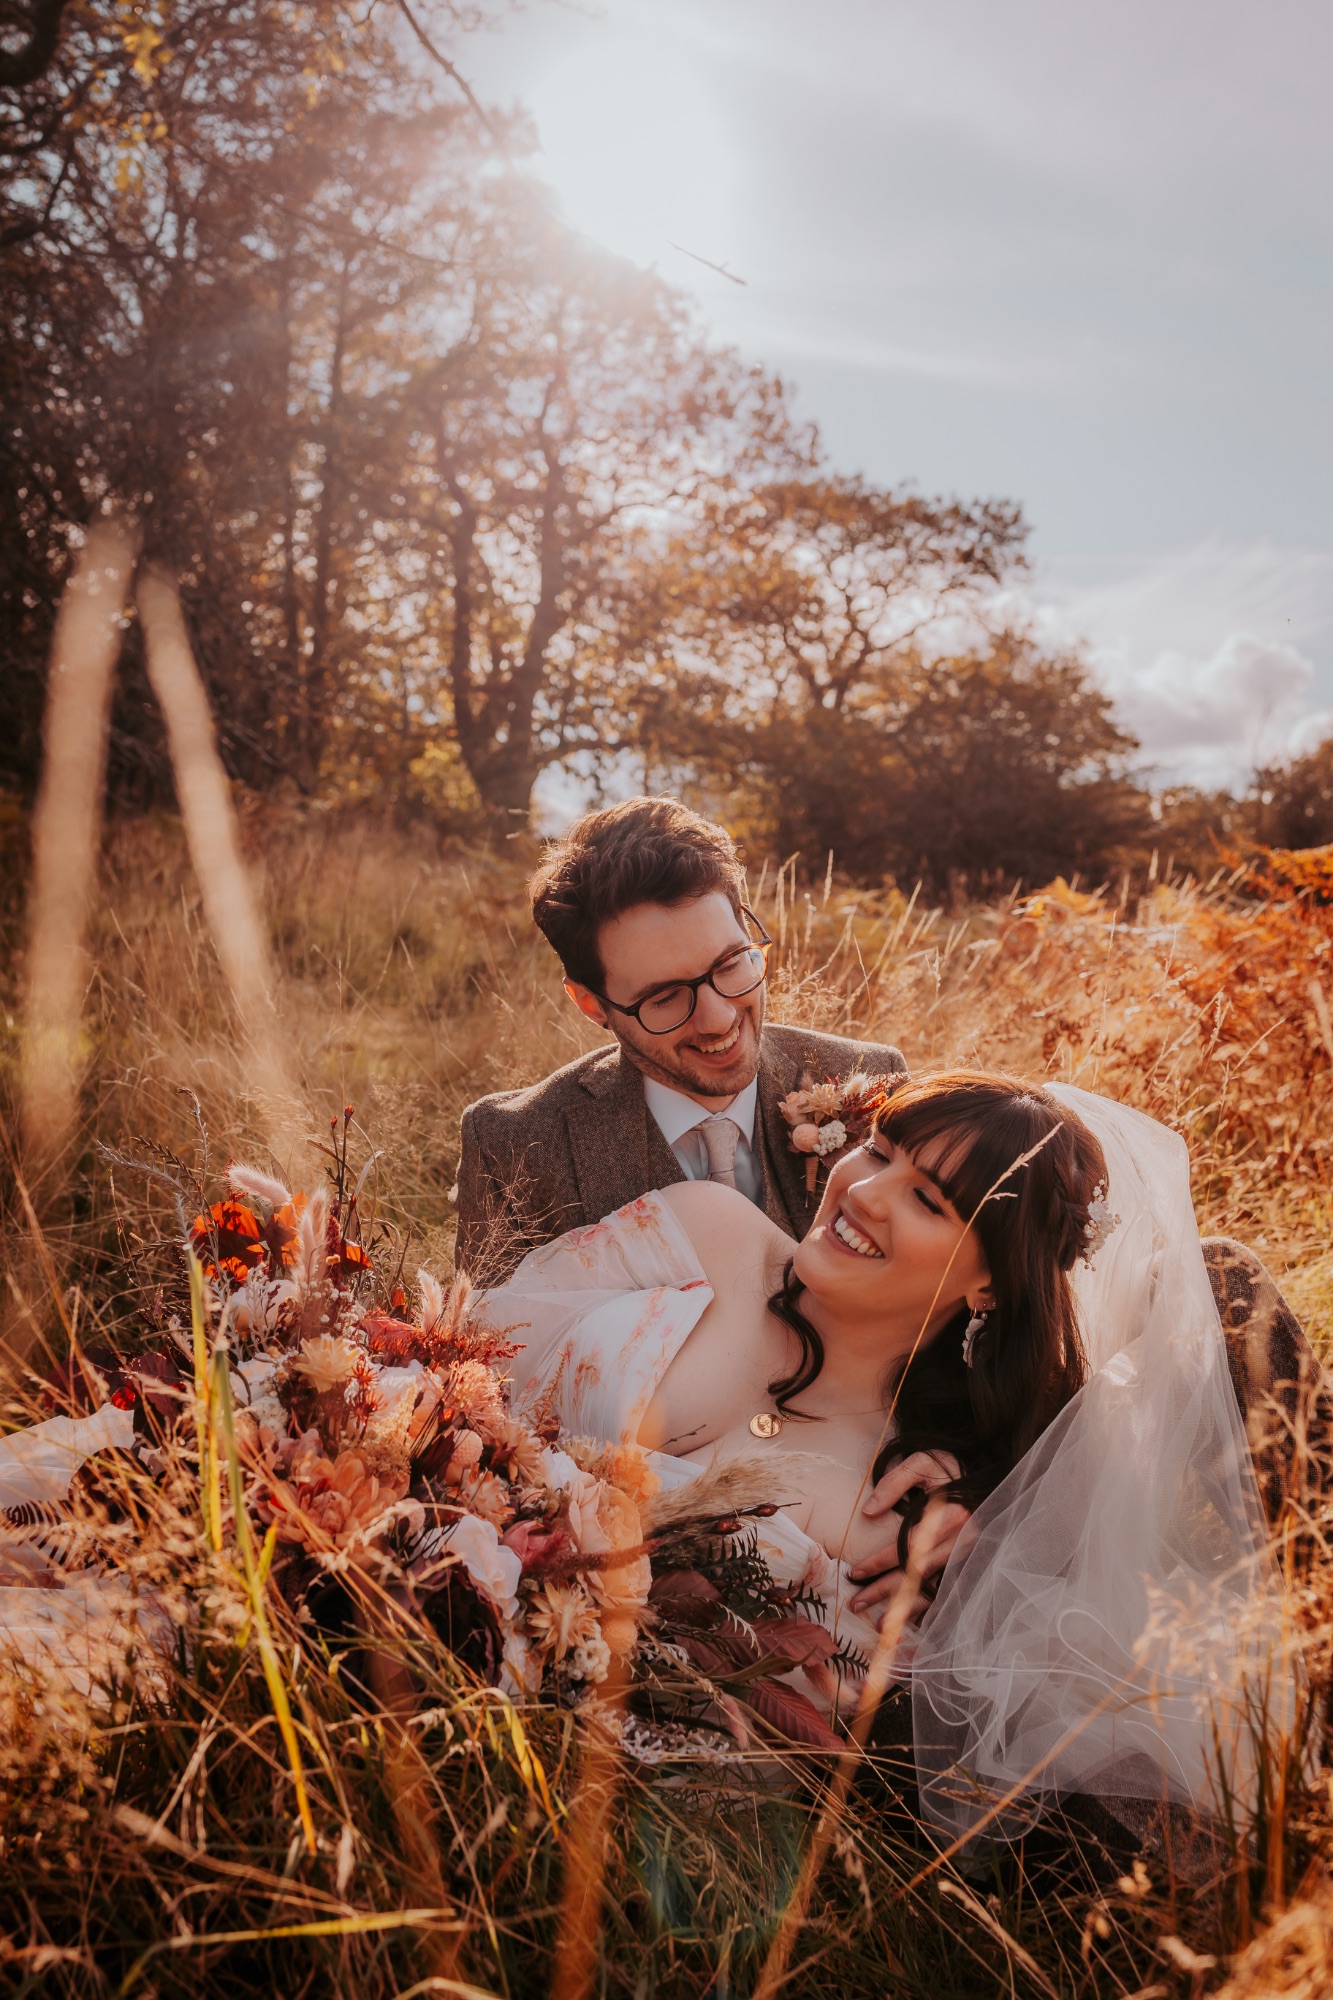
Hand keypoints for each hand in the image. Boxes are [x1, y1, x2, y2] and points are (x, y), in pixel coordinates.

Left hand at [847, 1450, 969, 1625]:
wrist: (985, 1472)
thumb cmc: (949, 1466)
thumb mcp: (922, 1462)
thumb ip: (894, 1483)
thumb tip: (867, 1513)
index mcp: (950, 1515)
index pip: (908, 1545)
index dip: (880, 1561)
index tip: (855, 1572)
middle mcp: (962, 1539)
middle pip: (917, 1572)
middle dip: (886, 1591)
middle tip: (857, 1604)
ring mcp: (968, 1554)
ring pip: (932, 1586)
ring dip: (906, 1608)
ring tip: (880, 1625)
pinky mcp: (969, 1561)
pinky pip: (946, 1589)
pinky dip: (928, 1608)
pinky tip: (910, 1621)